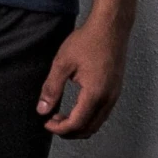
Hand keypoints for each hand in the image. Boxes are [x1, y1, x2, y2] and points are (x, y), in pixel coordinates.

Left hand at [36, 21, 128, 137]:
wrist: (111, 26)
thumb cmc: (88, 41)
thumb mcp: (63, 63)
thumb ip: (51, 88)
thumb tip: (42, 110)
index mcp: (94, 94)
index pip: (76, 123)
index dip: (59, 128)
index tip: (46, 123)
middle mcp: (108, 99)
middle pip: (88, 129)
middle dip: (69, 131)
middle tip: (52, 122)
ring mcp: (114, 95)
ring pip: (97, 123)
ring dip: (79, 125)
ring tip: (61, 116)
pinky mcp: (115, 90)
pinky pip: (103, 114)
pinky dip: (88, 118)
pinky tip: (76, 107)